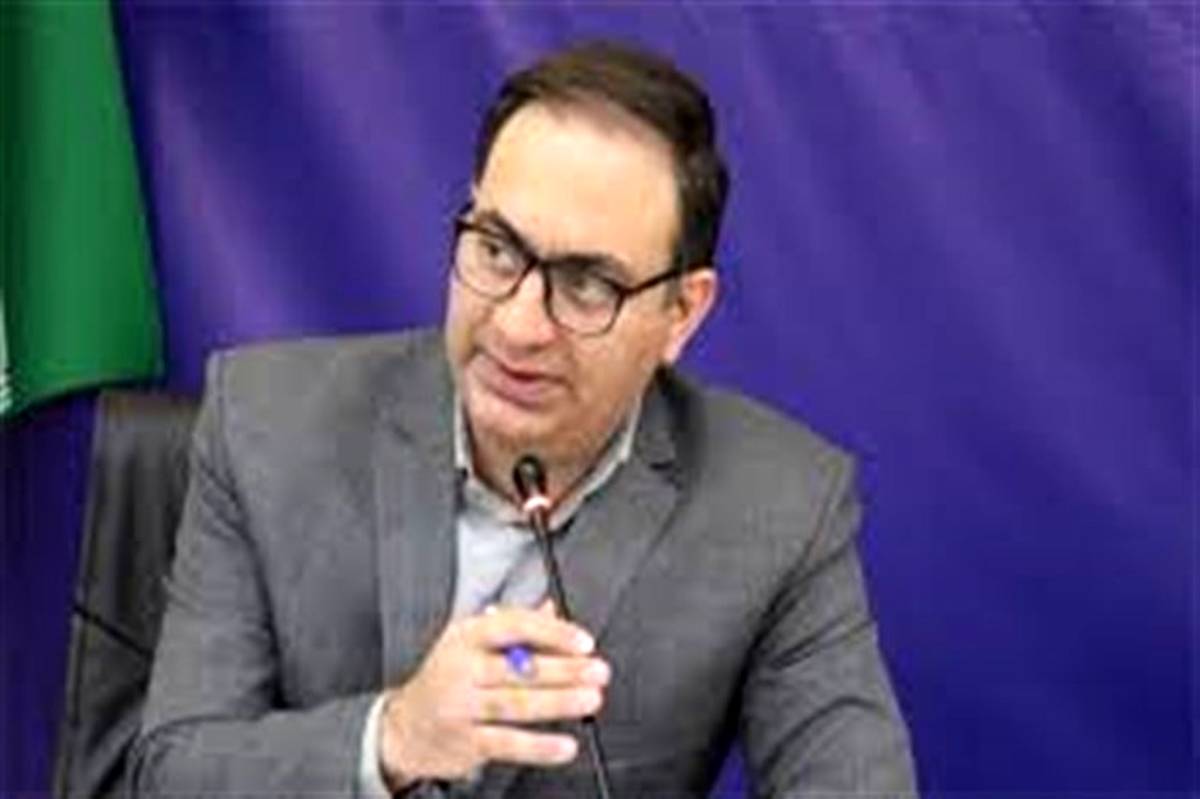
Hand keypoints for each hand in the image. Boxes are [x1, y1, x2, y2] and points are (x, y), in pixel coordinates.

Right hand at [378, 602, 610, 789]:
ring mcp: (461, 706)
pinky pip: (507, 743)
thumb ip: (515, 627)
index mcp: (466, 636)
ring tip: (589, 700)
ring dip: (558, 703)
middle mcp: (461, 668)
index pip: (513, 626)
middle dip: (564, 669)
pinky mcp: (465, 742)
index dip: (552, 632)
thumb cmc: (447, 678)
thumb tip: (554, 608)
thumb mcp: (472, 643)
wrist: (403, 727)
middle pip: (519, 667)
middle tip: (597, 671)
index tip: (583, 641)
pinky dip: (539, 746)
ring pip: (516, 704)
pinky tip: (564, 745)